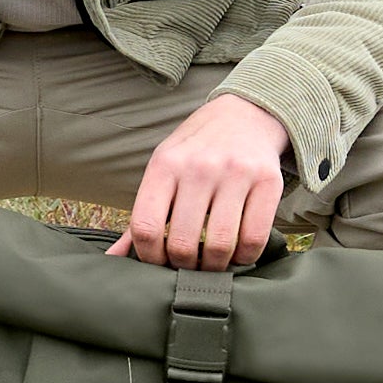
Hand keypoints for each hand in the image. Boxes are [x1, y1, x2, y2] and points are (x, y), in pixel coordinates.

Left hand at [112, 96, 293, 269]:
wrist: (244, 115)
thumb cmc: (195, 152)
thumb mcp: (162, 170)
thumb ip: (143, 216)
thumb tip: (113, 260)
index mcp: (164, 164)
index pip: (145, 226)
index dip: (148, 257)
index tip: (158, 263)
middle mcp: (199, 167)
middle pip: (182, 243)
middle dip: (183, 267)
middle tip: (188, 268)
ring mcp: (236, 173)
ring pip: (219, 245)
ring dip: (214, 268)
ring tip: (212, 265)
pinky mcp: (268, 181)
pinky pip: (254, 238)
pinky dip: (244, 257)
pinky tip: (238, 253)